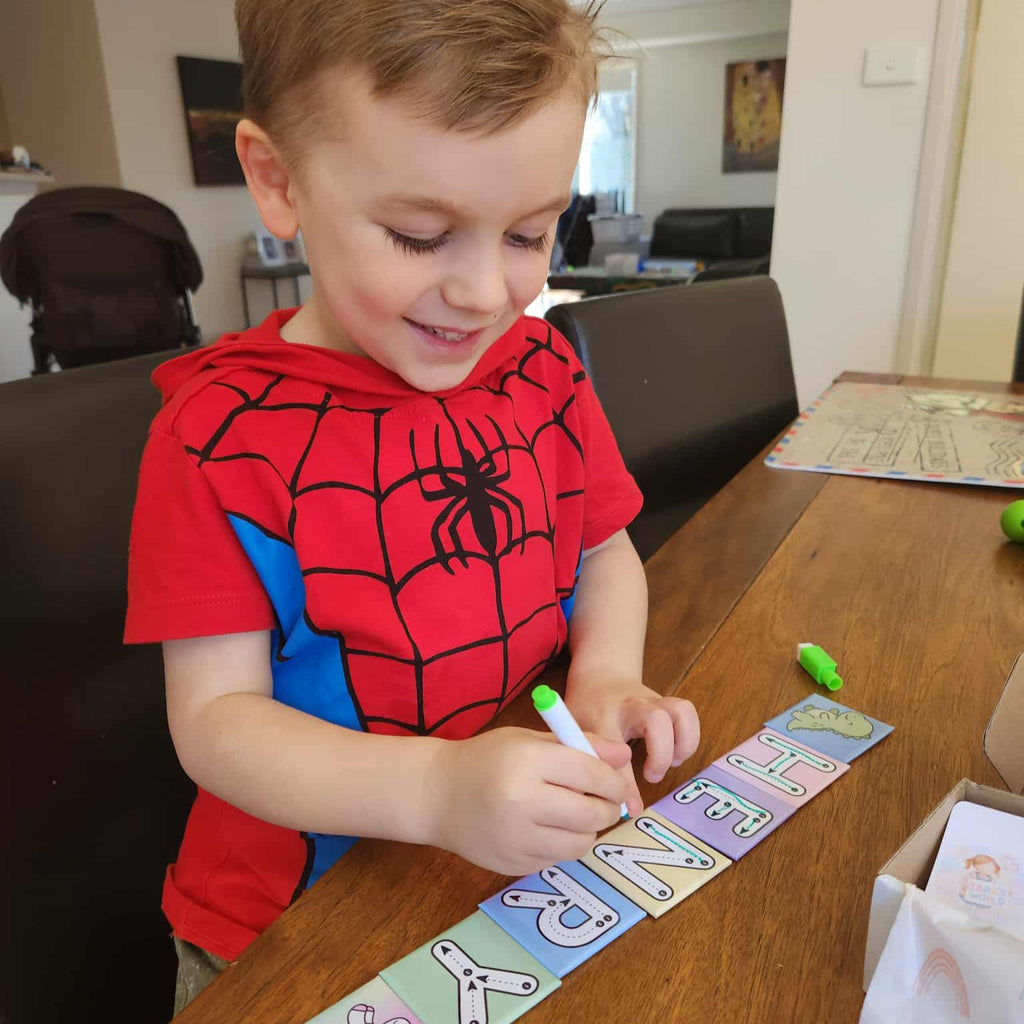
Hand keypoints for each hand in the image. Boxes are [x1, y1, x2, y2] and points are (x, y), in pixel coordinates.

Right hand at [427, 726, 631, 875]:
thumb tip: (625, 757)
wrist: (436, 794)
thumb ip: (580, 745)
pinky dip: (562, 845)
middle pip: (591, 814)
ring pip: (580, 844)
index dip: (613, 781)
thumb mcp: (530, 740)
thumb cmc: (487, 759)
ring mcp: (516, 839)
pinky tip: (547, 828)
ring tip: (576, 815)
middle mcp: (522, 802)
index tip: (616, 782)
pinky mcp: (512, 865)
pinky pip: (557, 859)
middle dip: (609, 808)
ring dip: (589, 830)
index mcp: (528, 762)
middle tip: (606, 802)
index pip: (591, 775)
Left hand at [566, 680, 699, 815]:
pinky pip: (688, 714)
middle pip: (656, 720)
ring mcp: (653, 699)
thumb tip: (615, 809)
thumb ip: (592, 767)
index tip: (630, 806)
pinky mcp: (668, 701)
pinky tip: (675, 753)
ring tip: (672, 762)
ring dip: (684, 742)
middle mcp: (632, 704)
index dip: (624, 781)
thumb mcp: (576, 733)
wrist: (601, 675)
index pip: (613, 746)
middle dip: (660, 754)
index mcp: (603, 714)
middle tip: (651, 776)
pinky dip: (690, 737)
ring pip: (681, 710)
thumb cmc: (587, 709)